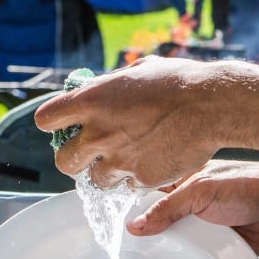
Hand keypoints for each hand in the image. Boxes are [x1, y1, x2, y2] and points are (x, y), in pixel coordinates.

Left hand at [34, 56, 223, 188]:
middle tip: (89, 154)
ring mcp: (118, 160)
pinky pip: (127, 186)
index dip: (54, 123)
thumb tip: (97, 89)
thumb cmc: (178, 82)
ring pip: (95, 180)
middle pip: (63, 162)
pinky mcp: (139, 179)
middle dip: (74, 159)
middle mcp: (98, 133)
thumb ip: (110, 86)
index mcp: (91, 101)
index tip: (64, 125)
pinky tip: (151, 161)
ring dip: (107, 172)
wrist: (212, 105)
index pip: (46, 119)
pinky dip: (135, 178)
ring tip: (128, 157)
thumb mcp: (136, 72)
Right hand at [127, 159, 258, 253]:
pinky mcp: (219, 248)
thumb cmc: (251, 186)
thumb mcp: (201, 192)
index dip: (135, 213)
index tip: (122, 231)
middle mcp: (191, 207)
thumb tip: (136, 225)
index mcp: (183, 185)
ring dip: (173, 255)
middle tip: (135, 254)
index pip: (149, 199)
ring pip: (179, 245)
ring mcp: (205, 228)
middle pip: (161, 226)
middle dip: (152, 239)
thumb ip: (168, 208)